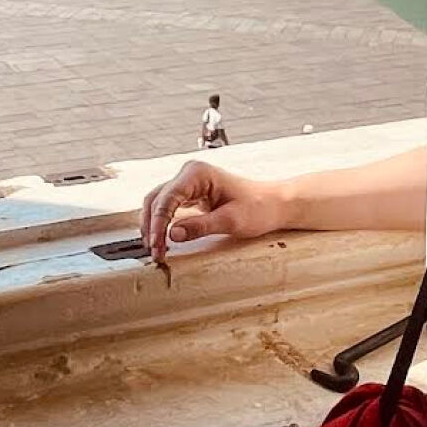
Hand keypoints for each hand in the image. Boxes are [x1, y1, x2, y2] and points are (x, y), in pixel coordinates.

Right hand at [139, 159, 284, 264]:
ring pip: (158, 203)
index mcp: (197, 173)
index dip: (158, 223)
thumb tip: (172, 235)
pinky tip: (161, 239)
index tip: (157, 244)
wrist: (273, 204)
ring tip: (156, 250)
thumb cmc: (258, 208)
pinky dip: (161, 223)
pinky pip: (168, 207)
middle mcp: (188, 174)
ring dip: (153, 225)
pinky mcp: (190, 194)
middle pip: (157, 199)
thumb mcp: (230, 221)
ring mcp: (188, 183)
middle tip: (155, 252)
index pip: (167, 198)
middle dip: (152, 226)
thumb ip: (200, 227)